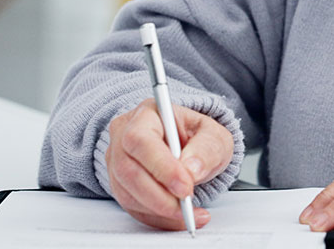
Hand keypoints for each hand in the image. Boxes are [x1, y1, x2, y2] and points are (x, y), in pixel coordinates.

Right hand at [104, 98, 233, 229]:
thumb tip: (192, 169)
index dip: (161, 167)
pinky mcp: (120, 184)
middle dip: (160, 195)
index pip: (141, 140)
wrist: (191, 148)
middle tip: (187, 204)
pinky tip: (178, 218)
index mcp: (147, 114)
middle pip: (128, 170)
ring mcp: (117, 161)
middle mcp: (124, 135)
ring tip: (189, 213)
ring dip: (159, 210)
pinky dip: (157, 218)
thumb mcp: (216, 135)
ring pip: (127, 192)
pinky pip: (132, 208)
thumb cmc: (198, 137)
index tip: (186, 186)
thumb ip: (208, 148)